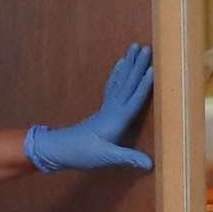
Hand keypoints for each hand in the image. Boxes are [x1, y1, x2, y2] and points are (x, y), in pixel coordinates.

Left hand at [25, 44, 153, 173]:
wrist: (58, 150)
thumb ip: (128, 158)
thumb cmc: (81, 154)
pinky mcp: (102, 110)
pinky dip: (117, 74)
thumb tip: (151, 164)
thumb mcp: (106, 158)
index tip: (154, 68)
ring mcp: (106, 108)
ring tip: (134, 47)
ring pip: (120, 81)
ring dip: (129, 64)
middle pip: (128, 84)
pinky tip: (120, 64)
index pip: (134, 98)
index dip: (145, 85)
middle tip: (147, 47)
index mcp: (116, 119)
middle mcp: (112, 109)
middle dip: (138, 66)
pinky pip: (112, 87)